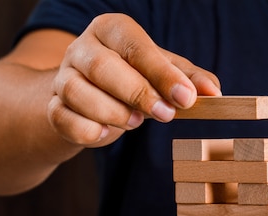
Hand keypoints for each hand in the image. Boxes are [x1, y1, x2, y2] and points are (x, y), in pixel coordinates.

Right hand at [48, 13, 220, 147]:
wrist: (92, 98)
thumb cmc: (134, 79)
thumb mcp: (164, 73)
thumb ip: (189, 80)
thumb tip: (213, 92)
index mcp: (112, 31)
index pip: (135, 47)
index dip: (162, 74)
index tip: (186, 98)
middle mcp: (82, 48)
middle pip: (102, 66)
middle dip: (137, 93)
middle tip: (165, 114)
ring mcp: (62, 77)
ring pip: (77, 92)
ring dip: (112, 112)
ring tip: (134, 122)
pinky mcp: (54, 106)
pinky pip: (62, 118)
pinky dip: (86, 130)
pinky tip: (106, 133)